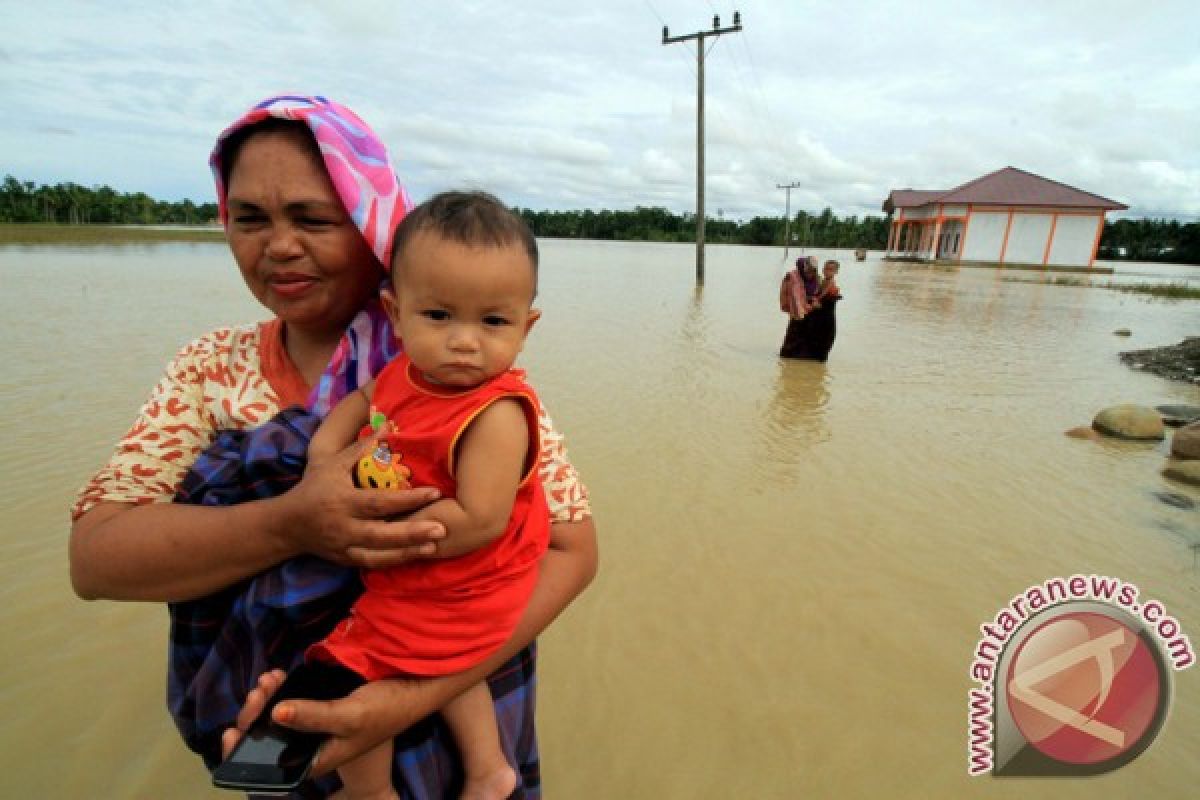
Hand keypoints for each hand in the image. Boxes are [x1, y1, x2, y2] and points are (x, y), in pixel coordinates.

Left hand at [221, 670, 445, 776]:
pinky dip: (279, 687)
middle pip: (267, 736)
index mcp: (313, 760)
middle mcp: (309, 744)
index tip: (230, 731)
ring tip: (269, 679)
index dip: (244, 752)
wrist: (413, 686)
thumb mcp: (349, 717)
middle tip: (260, 691)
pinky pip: (289, 698)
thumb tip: (275, 714)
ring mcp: (313, 722)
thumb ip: (314, 716)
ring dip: (266, 698)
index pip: (269, 765)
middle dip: (255, 714)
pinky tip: (278, 675)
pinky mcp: (319, 702)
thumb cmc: (384, 710)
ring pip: (275, 715)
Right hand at [280, 436, 446, 567]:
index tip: (434, 493)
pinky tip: (416, 555)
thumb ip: (360, 448)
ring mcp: (344, 547)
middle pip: (381, 534)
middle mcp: (344, 527)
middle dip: (412, 533)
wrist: (287, 525)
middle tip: (442, 529)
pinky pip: (373, 564)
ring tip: (434, 546)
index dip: (407, 499)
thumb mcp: (332, 463)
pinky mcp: (346, 560)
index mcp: (342, 501)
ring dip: (407, 553)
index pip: (379, 502)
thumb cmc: (313, 488)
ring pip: (378, 555)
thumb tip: (387, 425)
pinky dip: (394, 561)